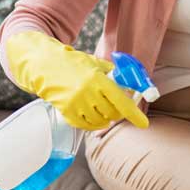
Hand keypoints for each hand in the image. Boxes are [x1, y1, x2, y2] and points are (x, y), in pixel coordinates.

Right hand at [4, 30, 148, 130]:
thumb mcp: (95, 63)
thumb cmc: (73, 63)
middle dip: (117, 112)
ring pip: (100, 122)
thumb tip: (131, 85)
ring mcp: (76, 104)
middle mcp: (87, 93)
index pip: (121, 101)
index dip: (134, 114)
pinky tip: (91, 113)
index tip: (144, 123)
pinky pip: (86, 126)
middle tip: (114, 105)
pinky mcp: (66, 113)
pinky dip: (93, 123)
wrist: (45, 66)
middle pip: (112, 114)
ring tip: (100, 106)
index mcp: (97, 79)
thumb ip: (114, 74)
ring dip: (105, 118)